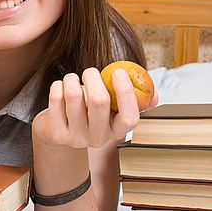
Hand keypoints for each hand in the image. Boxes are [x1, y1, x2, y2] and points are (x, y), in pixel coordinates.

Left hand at [32, 67, 157, 148]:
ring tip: (72, 79)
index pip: (129, 117)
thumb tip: (155, 96)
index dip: (126, 93)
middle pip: (99, 100)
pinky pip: (57, 98)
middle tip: (89, 71)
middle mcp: (98, 139)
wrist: (57, 132)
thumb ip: (134, 102)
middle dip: (93, 77)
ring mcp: (76, 139)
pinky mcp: (56, 134)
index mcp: (117, 132)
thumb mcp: (111, 111)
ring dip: (72, 79)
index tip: (118, 72)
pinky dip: (58, 85)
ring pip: (74, 95)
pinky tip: (60, 88)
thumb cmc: (88, 113)